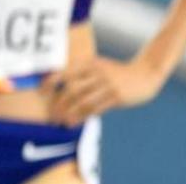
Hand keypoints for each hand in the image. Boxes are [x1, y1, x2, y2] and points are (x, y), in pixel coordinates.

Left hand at [44, 56, 165, 126]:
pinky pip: (96, 108)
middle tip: (50, 115)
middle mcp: (96, 72)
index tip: (40, 91)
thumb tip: (59, 87)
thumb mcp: (98, 66)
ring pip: (83, 100)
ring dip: (69, 113)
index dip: (51, 81)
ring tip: (60, 122)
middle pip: (72, 89)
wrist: (144, 74)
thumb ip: (82, 74)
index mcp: (89, 63)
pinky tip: (73, 122)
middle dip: (59, 103)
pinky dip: (82, 116)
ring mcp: (107, 84)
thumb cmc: (116, 73)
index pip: (65, 71)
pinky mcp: (116, 96)